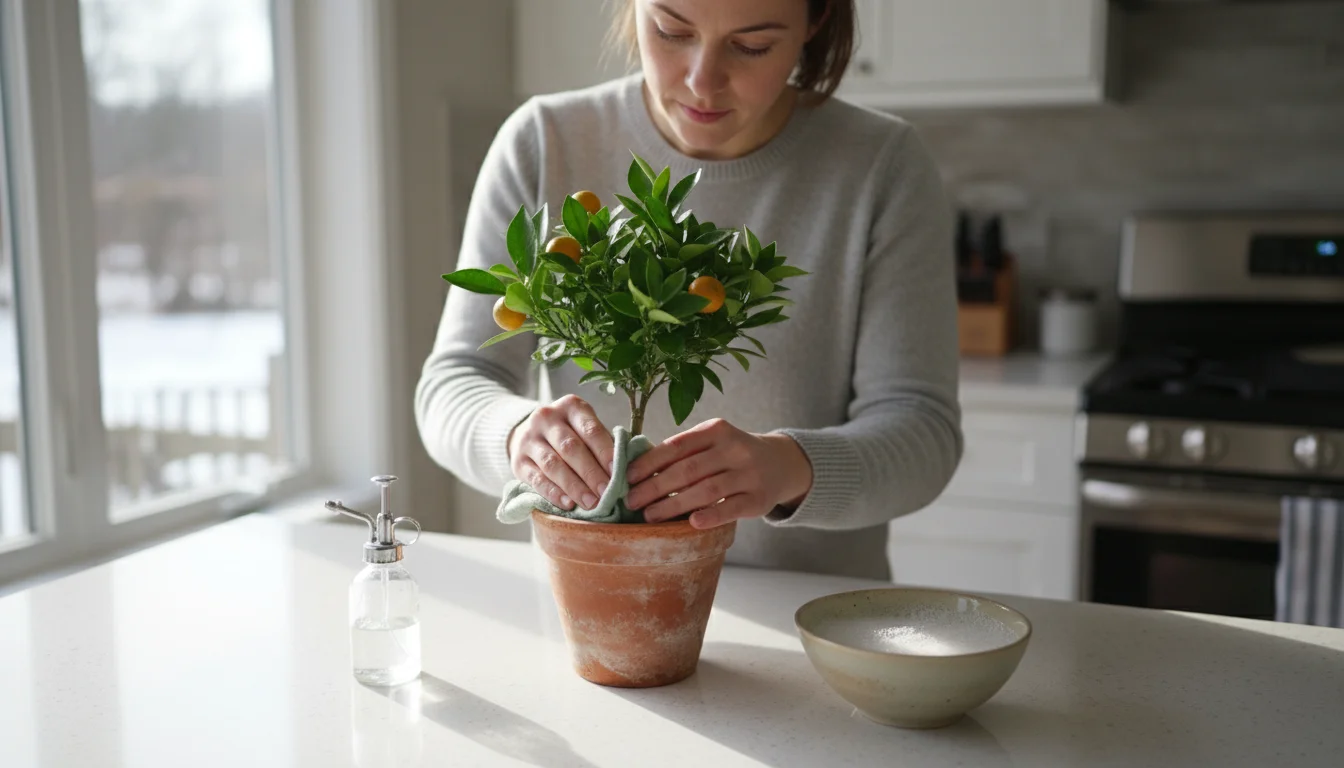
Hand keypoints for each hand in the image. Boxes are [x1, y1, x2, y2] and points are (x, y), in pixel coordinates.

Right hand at [508, 394, 614, 510]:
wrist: (527, 433)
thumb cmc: (569, 434)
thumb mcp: (584, 428)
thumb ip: (602, 443)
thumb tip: (624, 471)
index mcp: (571, 406)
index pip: (590, 429)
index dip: (605, 452)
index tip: (618, 473)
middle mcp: (547, 418)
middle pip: (571, 448)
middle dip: (591, 473)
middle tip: (607, 494)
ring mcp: (529, 439)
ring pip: (554, 465)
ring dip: (574, 487)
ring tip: (591, 503)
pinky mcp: (518, 461)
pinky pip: (537, 479)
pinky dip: (554, 493)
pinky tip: (568, 504)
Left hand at [625, 418, 812, 527]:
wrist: (780, 464)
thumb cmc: (731, 456)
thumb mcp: (712, 442)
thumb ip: (683, 452)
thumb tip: (637, 471)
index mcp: (716, 430)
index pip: (676, 445)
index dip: (649, 462)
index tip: (628, 477)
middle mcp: (734, 449)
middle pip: (688, 470)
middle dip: (655, 487)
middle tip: (631, 501)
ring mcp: (749, 474)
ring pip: (706, 489)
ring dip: (674, 504)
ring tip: (650, 516)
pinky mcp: (759, 498)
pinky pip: (731, 507)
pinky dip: (711, 515)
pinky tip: (691, 523)